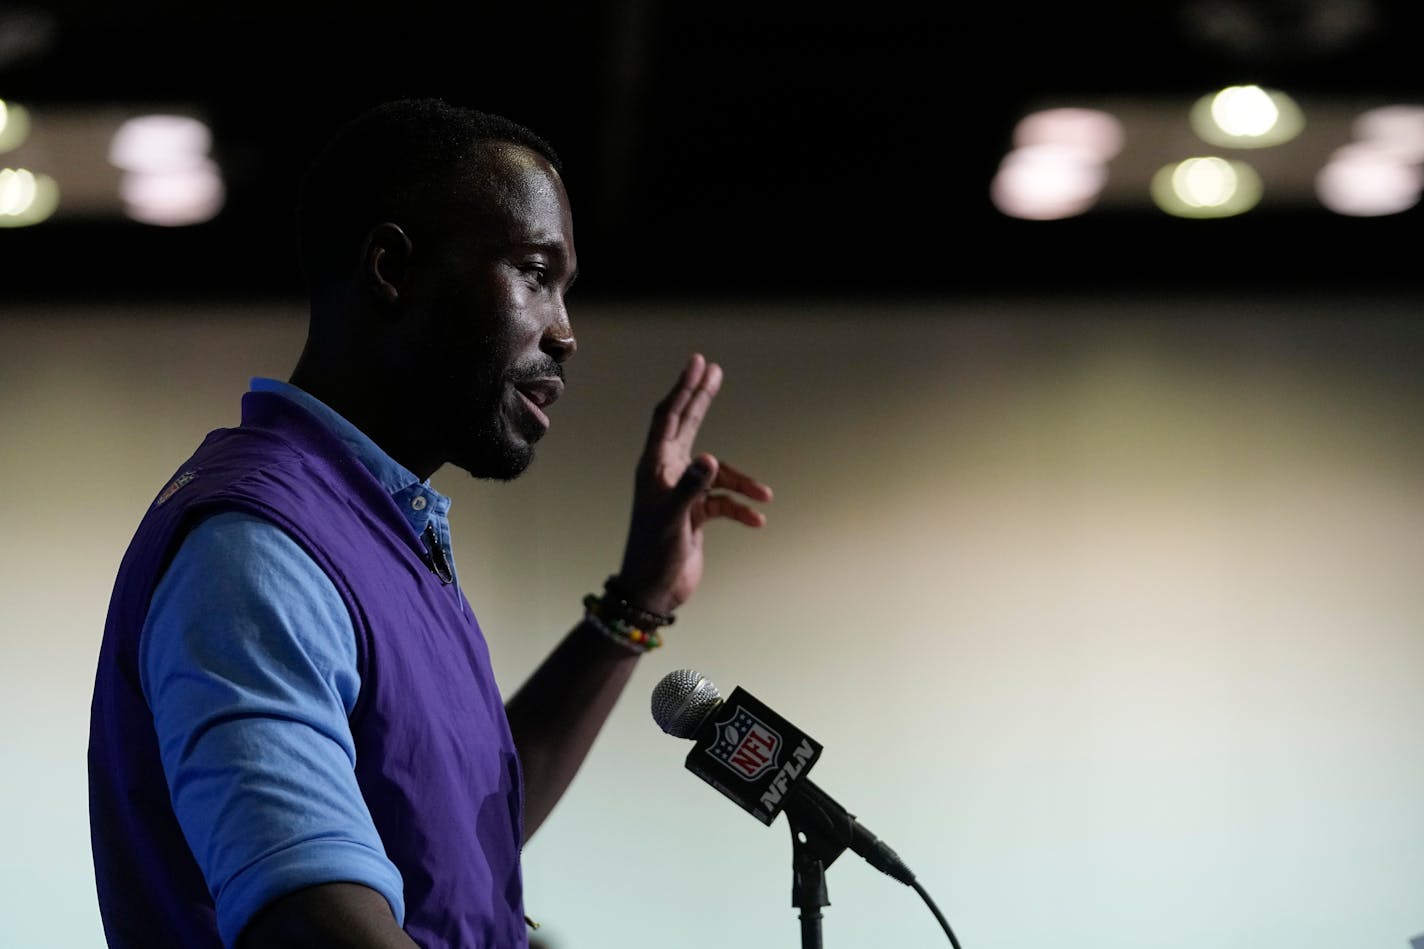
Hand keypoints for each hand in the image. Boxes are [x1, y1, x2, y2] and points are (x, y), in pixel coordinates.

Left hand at [615, 353, 772, 615]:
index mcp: (653, 467)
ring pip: (718, 473)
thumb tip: (711, 459)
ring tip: (764, 495)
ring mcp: (682, 492)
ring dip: (742, 483)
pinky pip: (725, 502)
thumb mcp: (673, 520)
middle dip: (701, 399)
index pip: (668, 418)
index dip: (683, 389)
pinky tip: (756, 521)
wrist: (653, 591)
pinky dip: (741, 509)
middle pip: (687, 426)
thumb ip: (691, 488)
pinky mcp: (695, 513)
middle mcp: (666, 473)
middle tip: (714, 370)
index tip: (699, 363)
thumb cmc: (653, 555)